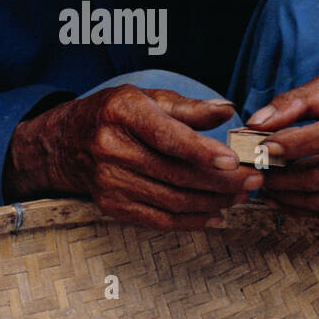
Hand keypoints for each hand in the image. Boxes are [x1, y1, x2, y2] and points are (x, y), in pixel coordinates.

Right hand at [5, 85, 263, 229]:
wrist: (65, 143)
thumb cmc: (114, 114)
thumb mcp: (147, 97)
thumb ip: (189, 107)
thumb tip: (228, 113)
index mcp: (122, 113)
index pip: (167, 137)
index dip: (203, 152)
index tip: (234, 161)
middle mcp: (112, 148)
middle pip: (176, 173)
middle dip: (221, 181)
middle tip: (253, 179)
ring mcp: (109, 181)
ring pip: (172, 200)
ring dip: (213, 202)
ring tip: (240, 196)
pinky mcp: (111, 205)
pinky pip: (159, 220)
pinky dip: (192, 221)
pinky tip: (216, 216)